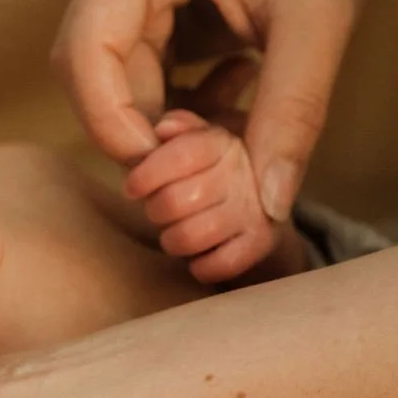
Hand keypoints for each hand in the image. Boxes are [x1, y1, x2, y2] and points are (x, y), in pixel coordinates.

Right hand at [52, 0, 376, 220]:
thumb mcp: (321, 18)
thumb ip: (292, 111)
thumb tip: (267, 209)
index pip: (84, 54)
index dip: (113, 126)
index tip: (173, 172)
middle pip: (93, 81)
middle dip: (152, 137)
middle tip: (224, 165)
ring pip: (117, 92)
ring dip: (175, 126)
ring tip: (247, 117)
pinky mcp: (133, 15)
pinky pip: (139, 85)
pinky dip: (184, 108)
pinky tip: (240, 86)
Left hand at [123, 109, 307, 283]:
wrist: (260, 199)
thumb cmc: (210, 169)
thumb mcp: (194, 141)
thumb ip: (176, 131)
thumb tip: (163, 129)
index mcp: (225, 142)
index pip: (182, 156)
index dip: (148, 174)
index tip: (132, 188)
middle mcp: (248, 171)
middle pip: (176, 200)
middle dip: (156, 210)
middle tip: (156, 211)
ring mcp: (259, 207)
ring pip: (192, 235)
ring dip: (173, 240)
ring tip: (173, 235)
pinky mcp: (265, 240)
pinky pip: (224, 263)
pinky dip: (203, 267)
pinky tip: (197, 260)